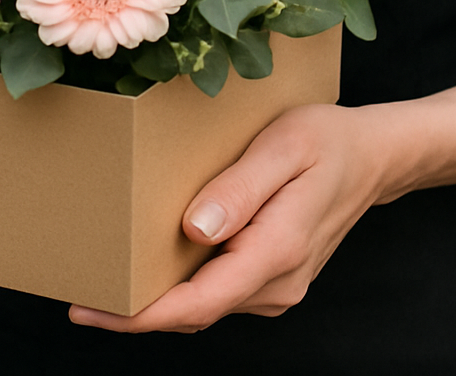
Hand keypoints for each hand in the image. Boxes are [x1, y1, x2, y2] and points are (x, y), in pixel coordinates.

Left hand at [68, 102, 389, 332]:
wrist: (375, 156)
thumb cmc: (327, 140)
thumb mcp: (283, 147)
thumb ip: (240, 188)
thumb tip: (194, 230)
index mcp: (276, 251)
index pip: (197, 303)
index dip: (140, 315)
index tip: (90, 312)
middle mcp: (277, 282)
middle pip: (194, 311)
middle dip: (136, 311)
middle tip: (79, 295)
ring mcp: (277, 286)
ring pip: (205, 305)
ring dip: (158, 300)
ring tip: (105, 279)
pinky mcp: (272, 278)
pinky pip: (218, 291)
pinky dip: (183, 287)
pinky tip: (152, 265)